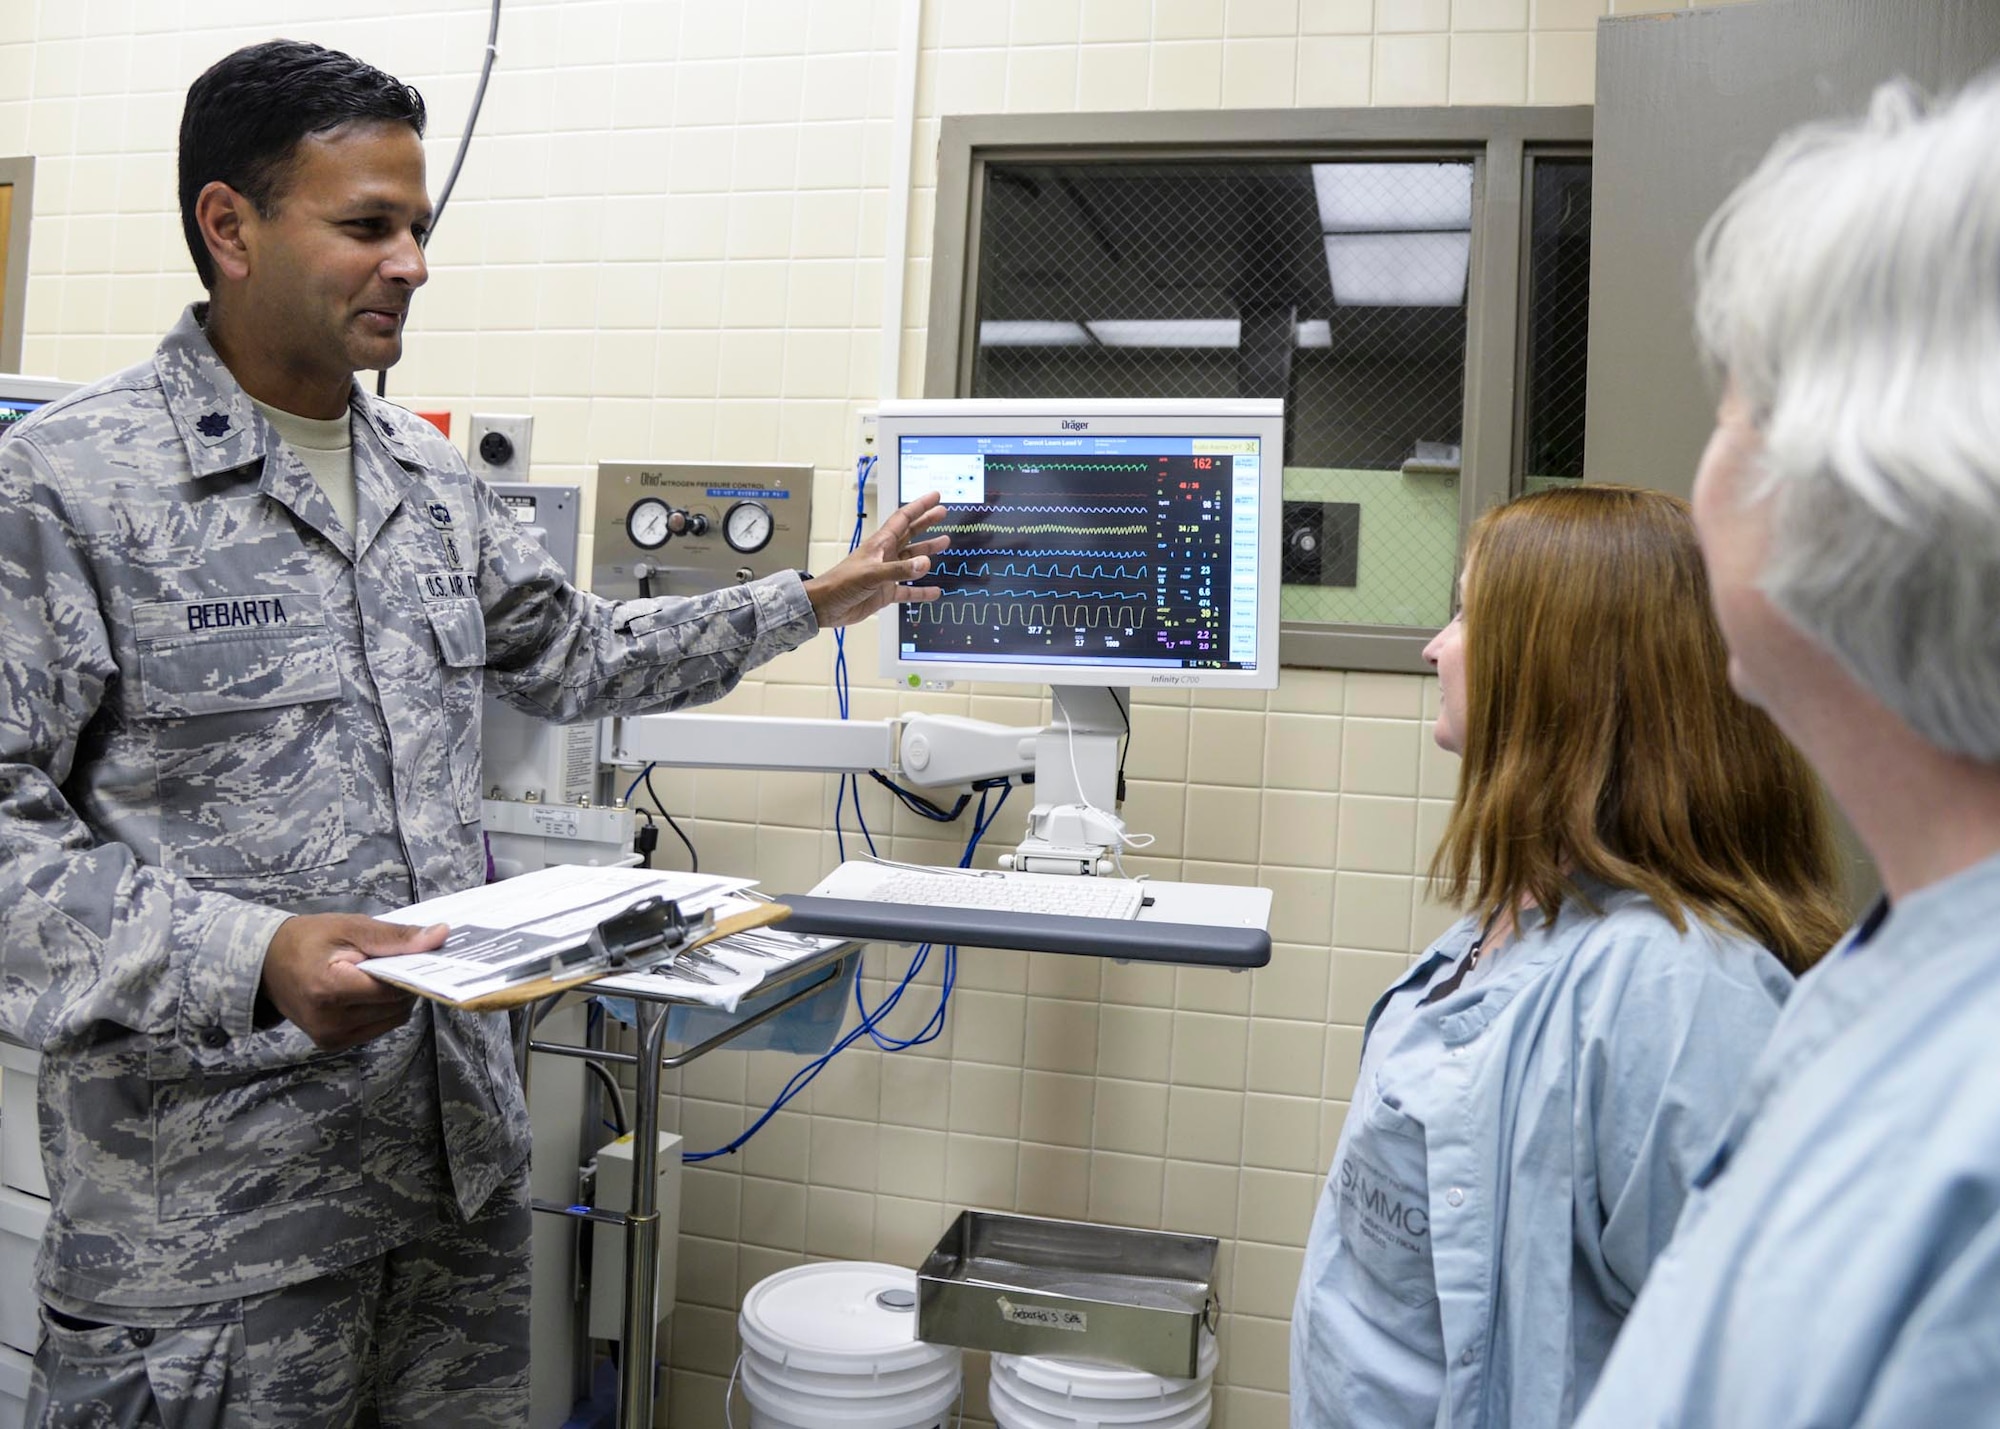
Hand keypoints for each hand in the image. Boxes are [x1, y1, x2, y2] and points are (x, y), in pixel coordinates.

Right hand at [259, 914, 445, 1051]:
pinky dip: (382, 1009)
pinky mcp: (332, 1044)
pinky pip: (377, 1027)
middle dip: (403, 982)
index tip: (417, 953)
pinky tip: (366, 990)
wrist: (266, 964)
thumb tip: (440, 936)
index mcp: (330, 990)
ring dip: (395, 998)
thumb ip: (396, 936)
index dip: (410, 969)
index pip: (393, 989)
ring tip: (373, 974)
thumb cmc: (307, 939)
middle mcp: (329, 1022)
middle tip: (390, 959)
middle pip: (396, 1006)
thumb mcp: (351, 927)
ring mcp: (330, 1037)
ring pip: (392, 1019)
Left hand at [803, 490, 950, 628]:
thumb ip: (899, 570)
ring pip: (912, 560)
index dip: (920, 507)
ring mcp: (886, 574)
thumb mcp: (871, 574)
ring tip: (944, 542)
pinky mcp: (885, 593)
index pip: (903, 519)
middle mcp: (885, 556)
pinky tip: (934, 592)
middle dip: (926, 523)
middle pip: (910, 534)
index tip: (935, 497)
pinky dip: (921, 592)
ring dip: (927, 551)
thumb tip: (925, 563)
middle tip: (942, 513)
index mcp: (880, 544)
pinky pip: (908, 591)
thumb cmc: (841, 583)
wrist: (825, 606)